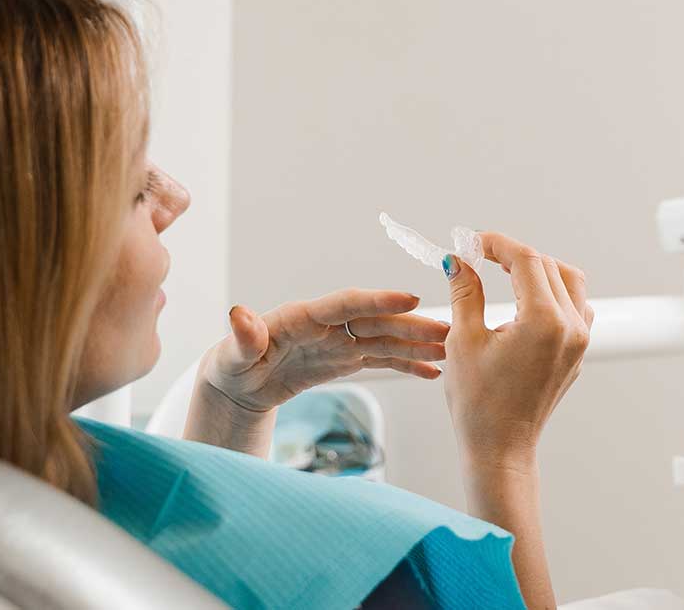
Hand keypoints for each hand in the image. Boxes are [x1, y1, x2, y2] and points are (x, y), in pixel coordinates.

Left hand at [199, 289, 450, 415]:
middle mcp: (328, 324)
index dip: (378, 301)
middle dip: (413, 326)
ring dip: (418, 344)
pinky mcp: (345, 360)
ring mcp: (340, 342)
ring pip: (386, 340)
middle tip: (450, 329)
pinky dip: (407, 365)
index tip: (409, 299)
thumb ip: (243, 337)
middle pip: (377, 322)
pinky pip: (381, 360)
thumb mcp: (232, 356)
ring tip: (451, 348)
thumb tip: (238, 314)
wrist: (238, 384)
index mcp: (304, 316)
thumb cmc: (231, 366)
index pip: (347, 303)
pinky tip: (432, 372)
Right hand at [442, 231, 593, 469]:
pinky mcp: (578, 353)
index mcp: (545, 321)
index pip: (526, 260)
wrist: (500, 449)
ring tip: (504, 271)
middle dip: (513, 255)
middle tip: (479, 255)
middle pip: (549, 266)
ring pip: (570, 282)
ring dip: (539, 269)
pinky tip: (526, 298)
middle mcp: (572, 327)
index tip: (471, 242)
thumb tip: (459, 260)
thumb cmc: (478, 404)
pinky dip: (553, 292)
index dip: (497, 244)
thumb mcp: (463, 340)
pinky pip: (575, 306)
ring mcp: (580, 341)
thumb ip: (465, 292)